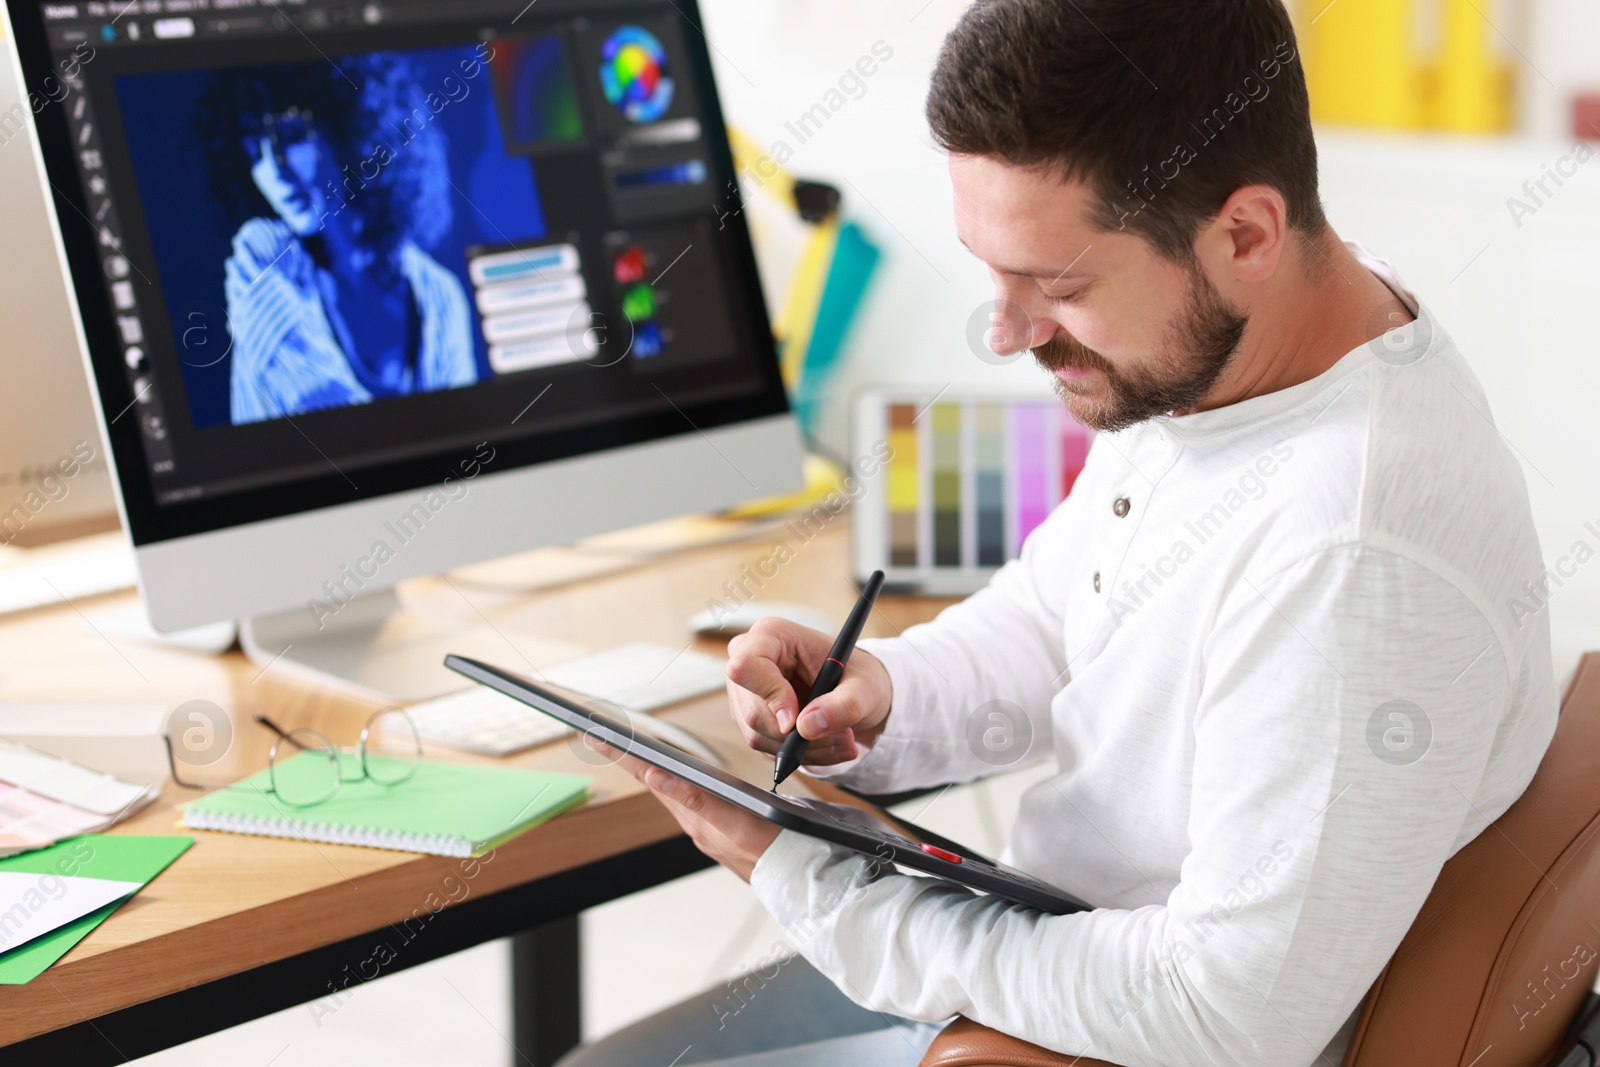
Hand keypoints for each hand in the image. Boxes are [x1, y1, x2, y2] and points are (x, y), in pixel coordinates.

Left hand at [615, 751, 777, 880]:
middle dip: (627, 758)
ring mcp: (705, 827)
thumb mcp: (732, 822)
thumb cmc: (771, 850)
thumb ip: (695, 800)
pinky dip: (674, 786)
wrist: (796, 877)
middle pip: (654, 782)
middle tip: (599, 738)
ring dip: (647, 770)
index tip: (599, 737)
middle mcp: (694, 821)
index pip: (650, 776)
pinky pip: (688, 803)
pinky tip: (671, 780)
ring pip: (669, 791)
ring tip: (626, 752)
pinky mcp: (718, 832)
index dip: (625, 755)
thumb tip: (656, 775)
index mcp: (693, 815)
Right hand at [725, 618, 892, 768]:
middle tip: (841, 736)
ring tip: (841, 740)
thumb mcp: (865, 687)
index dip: (770, 695)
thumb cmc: (858, 677)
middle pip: (752, 711)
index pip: (746, 665)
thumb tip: (807, 727)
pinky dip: (800, 753)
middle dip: (798, 735)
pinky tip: (825, 743)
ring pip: (758, 734)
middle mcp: (751, 660)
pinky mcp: (751, 717)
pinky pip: (766, 746)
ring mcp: (747, 692)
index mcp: (773, 635)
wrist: (856, 692)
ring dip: (804, 749)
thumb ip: (843, 705)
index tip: (798, 720)